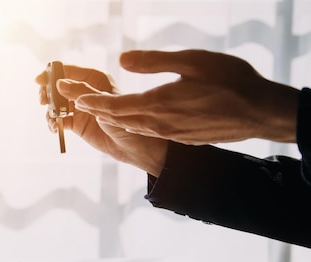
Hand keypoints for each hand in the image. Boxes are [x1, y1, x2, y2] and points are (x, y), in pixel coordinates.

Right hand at [36, 65, 167, 175]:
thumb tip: (59, 84)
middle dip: (47, 93)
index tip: (39, 81)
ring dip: (49, 110)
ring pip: (55, 103)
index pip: (68, 70)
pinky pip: (58, 119)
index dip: (51, 74)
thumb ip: (82, 93)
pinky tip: (54, 130)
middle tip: (43, 103)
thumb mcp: (105, 105)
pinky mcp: (76, 123)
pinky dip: (53, 123)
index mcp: (94, 78)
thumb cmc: (128, 121)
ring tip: (51, 121)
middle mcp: (84, 90)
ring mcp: (79, 107)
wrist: (134, 147)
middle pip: (56, 86)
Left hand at [74, 49, 299, 143]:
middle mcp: (157, 124)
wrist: (258, 112)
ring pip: (129, 125)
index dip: (87, 99)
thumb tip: (122, 59)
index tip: (67, 93)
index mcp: (156, 105)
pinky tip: (127, 115)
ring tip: (90, 105)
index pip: (111, 105)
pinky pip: (146, 129)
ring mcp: (168, 132)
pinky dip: (128, 122)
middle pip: (114, 117)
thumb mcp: (191, 62)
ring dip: (108, 116)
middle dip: (90, 107)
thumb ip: (154, 62)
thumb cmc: (230, 82)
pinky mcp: (179, 136)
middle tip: (70, 98)